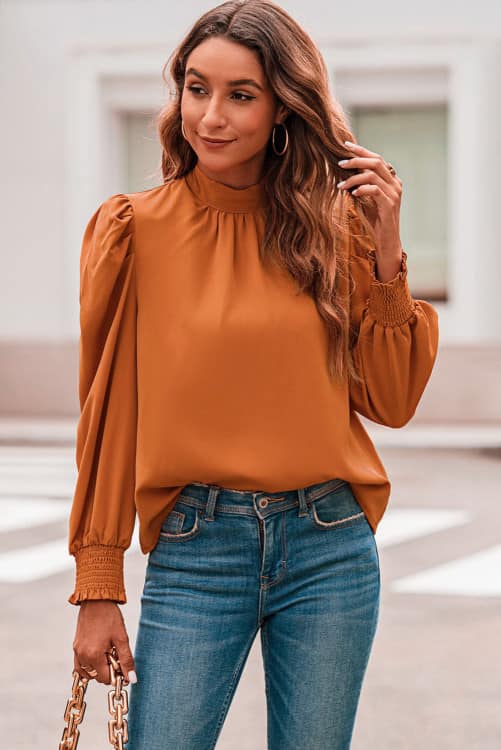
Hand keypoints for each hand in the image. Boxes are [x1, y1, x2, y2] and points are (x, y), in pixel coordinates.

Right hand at [73, 600, 136, 685]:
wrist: (96, 600)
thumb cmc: (110, 617)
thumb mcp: (122, 638)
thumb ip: (126, 660)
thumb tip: (132, 679)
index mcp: (94, 656)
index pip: (106, 679)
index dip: (117, 674)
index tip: (123, 664)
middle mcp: (83, 656)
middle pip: (97, 677)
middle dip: (108, 670)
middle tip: (116, 655)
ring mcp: (77, 652)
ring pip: (88, 673)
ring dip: (99, 669)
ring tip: (108, 653)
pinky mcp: (75, 647)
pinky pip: (80, 666)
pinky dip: (89, 666)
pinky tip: (98, 655)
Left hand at [337, 140, 402, 281]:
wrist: (387, 241)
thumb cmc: (375, 221)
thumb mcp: (365, 199)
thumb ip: (360, 185)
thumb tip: (344, 172)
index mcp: (391, 180)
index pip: (377, 158)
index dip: (362, 150)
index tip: (346, 145)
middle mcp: (395, 183)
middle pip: (376, 161)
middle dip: (356, 160)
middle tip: (340, 163)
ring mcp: (394, 193)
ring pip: (373, 175)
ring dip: (354, 178)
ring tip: (340, 185)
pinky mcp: (390, 204)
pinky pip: (375, 190)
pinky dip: (362, 189)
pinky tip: (352, 193)